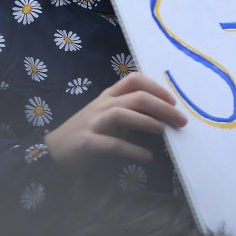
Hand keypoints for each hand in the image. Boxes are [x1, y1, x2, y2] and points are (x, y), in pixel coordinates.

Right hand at [44, 72, 187, 169]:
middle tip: (181, 120)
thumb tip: (163, 115)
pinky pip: (112, 144)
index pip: (134, 79)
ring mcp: (94, 122)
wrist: (55, 149)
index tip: (174, 100)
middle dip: (162, 107)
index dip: (156, 87)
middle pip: (136, 97)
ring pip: (123, 114)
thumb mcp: (109, 117)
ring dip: (146, 121)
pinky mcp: (87, 142)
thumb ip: (131, 113)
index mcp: (109, 95)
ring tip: (164, 130)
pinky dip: (132, 150)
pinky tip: (147, 156)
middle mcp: (103, 105)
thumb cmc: (89, 131)